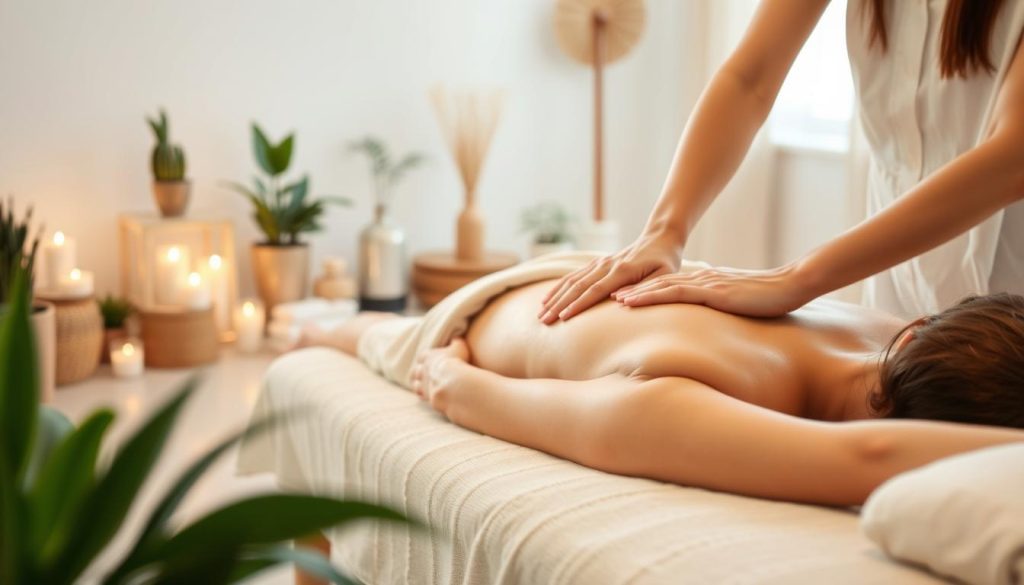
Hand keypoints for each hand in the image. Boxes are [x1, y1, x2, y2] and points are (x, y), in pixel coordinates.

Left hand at [411, 338, 470, 414]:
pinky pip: (420, 394)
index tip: (429, 361)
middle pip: (415, 371)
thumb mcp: (459, 346)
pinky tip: (428, 395)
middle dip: (419, 373)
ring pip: (415, 384)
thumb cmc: (455, 361)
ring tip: (424, 386)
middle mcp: (421, 369)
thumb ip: (456, 341)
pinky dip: (423, 394)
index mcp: (427, 356)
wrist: (451, 380)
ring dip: (419, 384)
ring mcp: (422, 383)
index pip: (422, 357)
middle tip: (424, 375)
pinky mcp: (425, 394)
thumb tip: (456, 338)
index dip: (425, 359)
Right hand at [539, 230, 682, 323]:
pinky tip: (548, 298)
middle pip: (577, 287)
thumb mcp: (664, 275)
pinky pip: (574, 276)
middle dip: (559, 305)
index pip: (595, 290)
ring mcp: (600, 263)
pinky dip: (559, 287)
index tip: (563, 318)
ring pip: (572, 281)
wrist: (660, 238)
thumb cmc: (666, 261)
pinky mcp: (597, 264)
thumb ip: (644, 288)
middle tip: (544, 321)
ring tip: (540, 313)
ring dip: (555, 297)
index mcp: (622, 270)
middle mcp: (606, 265)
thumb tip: (619, 300)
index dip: (578, 305)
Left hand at [614, 263, 812, 316]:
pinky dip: (651, 295)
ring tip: (614, 300)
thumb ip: (721, 310)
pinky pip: (676, 293)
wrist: (791, 285)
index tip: (622, 299)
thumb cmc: (769, 300)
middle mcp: (700, 280)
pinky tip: (635, 301)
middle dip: (632, 291)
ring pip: (661, 286)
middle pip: (658, 284)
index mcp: (705, 283)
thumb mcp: (738, 306)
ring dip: (635, 293)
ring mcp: (705, 284)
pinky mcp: (712, 291)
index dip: (644, 291)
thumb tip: (710, 324)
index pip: (668, 287)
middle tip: (609, 298)